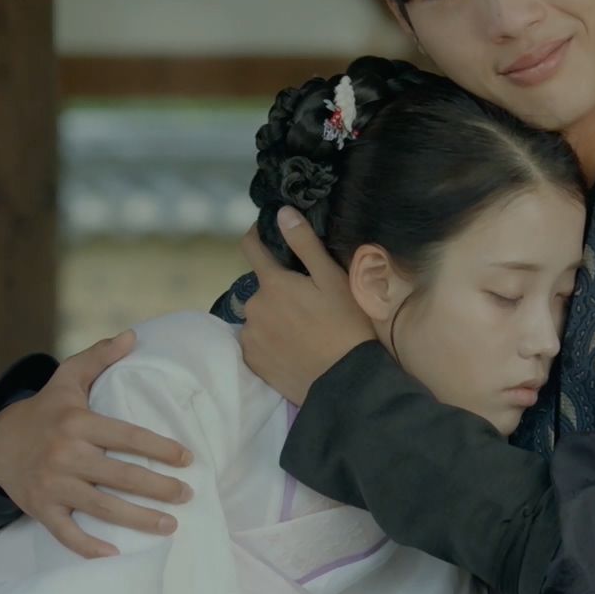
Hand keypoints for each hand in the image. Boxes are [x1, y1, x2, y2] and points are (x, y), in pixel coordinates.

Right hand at [0, 330, 195, 556]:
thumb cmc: (46, 410)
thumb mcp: (68, 378)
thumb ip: (99, 356)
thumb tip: (133, 336)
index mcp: (77, 422)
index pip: (126, 436)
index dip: (159, 448)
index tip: (187, 459)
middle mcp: (65, 455)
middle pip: (120, 476)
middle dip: (157, 487)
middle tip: (187, 495)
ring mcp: (52, 485)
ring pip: (101, 507)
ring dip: (138, 520)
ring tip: (170, 526)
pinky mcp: (41, 509)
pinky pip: (67, 533)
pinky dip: (89, 547)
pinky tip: (116, 555)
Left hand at [239, 207, 377, 404]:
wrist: (344, 381)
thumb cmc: (345, 325)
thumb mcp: (332, 280)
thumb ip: (304, 244)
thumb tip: (282, 212)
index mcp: (272, 283)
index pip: (251, 247)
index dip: (257, 237)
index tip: (266, 235)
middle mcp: (254, 306)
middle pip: (259, 287)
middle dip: (276, 288)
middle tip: (306, 302)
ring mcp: (250, 335)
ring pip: (257, 315)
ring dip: (271, 315)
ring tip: (300, 328)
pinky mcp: (252, 361)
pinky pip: (254, 341)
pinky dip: (267, 339)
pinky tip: (291, 347)